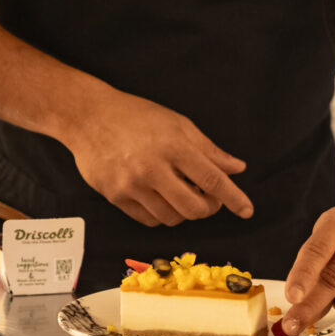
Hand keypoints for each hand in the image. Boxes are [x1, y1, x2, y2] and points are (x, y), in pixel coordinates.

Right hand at [61, 89, 253, 226]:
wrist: (87, 116)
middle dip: (209, 208)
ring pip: (172, 218)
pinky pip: (149, 220)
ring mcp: (131, 185)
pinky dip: (162, 215)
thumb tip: (236, 168)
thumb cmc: (135, 115)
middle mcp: (152, 168)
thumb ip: (209, 149)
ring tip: (182, 193)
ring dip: (184, 212)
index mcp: (173, 146)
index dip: (233, 198)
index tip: (247, 210)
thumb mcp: (178, 124)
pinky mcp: (115, 196)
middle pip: (194, 207)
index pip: (212, 179)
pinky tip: (162, 199)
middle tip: (209, 198)